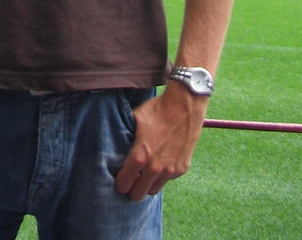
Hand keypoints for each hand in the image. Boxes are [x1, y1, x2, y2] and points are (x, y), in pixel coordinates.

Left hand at [114, 85, 207, 200]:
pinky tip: (160, 162)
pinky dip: (162, 175)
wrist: (184, 106)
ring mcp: (170, 170)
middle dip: (132, 189)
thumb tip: (117, 141)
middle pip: (138, 194)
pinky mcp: (182, 169)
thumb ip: (126, 135)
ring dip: (147, 184)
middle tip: (130, 181)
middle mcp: (155, 168)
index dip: (119, 183)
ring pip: (153, 190)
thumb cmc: (157, 110)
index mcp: (140, 156)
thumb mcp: (134, 119)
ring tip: (144, 174)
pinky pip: (167, 179)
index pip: (124, 183)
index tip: (119, 179)